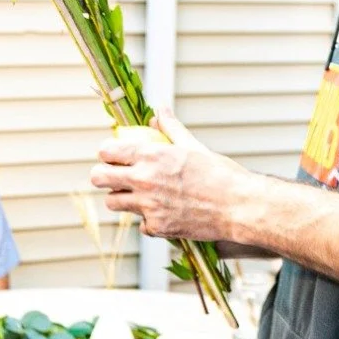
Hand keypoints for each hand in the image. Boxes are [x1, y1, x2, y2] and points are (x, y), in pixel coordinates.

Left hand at [89, 110, 246, 241]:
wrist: (239, 207)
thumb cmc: (220, 174)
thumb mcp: (192, 145)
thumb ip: (170, 128)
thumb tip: (159, 110)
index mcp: (151, 155)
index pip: (107, 151)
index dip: (107, 152)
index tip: (112, 155)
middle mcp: (144, 180)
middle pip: (99, 177)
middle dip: (103, 175)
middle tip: (114, 176)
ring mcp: (148, 206)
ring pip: (113, 202)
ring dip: (121, 198)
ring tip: (137, 194)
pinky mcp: (157, 227)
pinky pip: (139, 223)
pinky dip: (148, 219)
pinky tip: (163, 212)